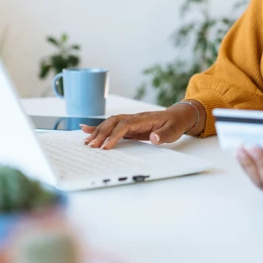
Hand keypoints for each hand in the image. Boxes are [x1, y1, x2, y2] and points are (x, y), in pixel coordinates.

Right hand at [80, 104, 198, 149]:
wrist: (177, 116)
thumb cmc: (174, 124)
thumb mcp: (173, 131)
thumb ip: (164, 134)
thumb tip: (154, 138)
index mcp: (143, 119)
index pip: (125, 125)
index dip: (115, 135)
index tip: (107, 146)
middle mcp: (133, 118)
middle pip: (113, 122)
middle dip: (101, 133)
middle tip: (91, 147)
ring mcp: (129, 121)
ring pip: (109, 123)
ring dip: (97, 132)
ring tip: (86, 142)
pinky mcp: (127, 126)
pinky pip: (111, 126)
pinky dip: (97, 127)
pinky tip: (85, 130)